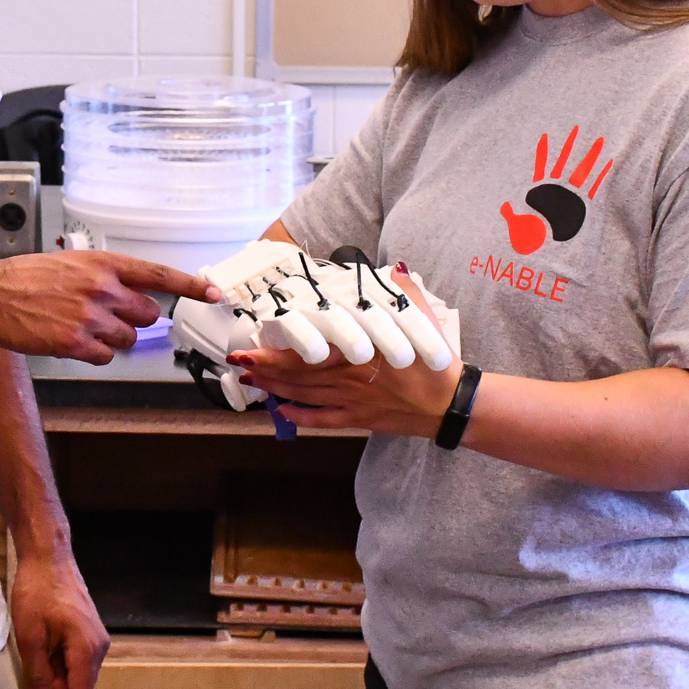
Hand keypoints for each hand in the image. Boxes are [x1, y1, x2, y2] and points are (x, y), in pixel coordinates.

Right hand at [0, 252, 221, 363]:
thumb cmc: (26, 277)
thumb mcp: (71, 263)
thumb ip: (104, 276)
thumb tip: (131, 293)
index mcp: (103, 264)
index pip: (158, 274)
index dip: (190, 285)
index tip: (212, 293)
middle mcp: (102, 288)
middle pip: (148, 314)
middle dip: (133, 319)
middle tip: (107, 316)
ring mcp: (91, 317)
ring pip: (128, 339)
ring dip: (112, 338)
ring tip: (82, 326)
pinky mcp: (77, 343)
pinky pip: (104, 357)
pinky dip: (93, 353)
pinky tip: (71, 340)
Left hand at [9, 549, 108, 688]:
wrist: (48, 557)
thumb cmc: (38, 592)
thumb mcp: (30, 638)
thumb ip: (38, 676)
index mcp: (87, 649)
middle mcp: (99, 646)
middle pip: (77, 686)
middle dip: (52, 685)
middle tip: (31, 662)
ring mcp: (96, 638)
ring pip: (74, 673)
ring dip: (53, 669)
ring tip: (36, 643)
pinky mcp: (89, 631)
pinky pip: (74, 658)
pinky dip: (57, 657)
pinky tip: (44, 638)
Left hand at [233, 268, 459, 433]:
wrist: (451, 404)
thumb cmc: (436, 361)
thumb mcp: (423, 319)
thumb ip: (405, 293)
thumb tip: (396, 268)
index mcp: (359, 352)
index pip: (307, 353)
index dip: (275, 351)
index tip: (250, 345)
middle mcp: (349, 379)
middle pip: (297, 375)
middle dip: (264, 368)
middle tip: (237, 362)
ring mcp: (352, 402)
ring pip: (303, 396)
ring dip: (274, 389)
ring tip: (251, 380)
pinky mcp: (360, 419)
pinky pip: (322, 420)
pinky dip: (299, 416)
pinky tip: (281, 411)